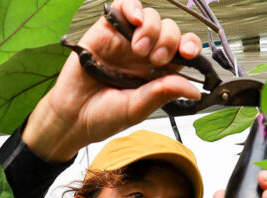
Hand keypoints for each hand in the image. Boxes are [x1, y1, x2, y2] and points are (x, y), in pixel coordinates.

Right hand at [22, 0, 201, 161]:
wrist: (72, 117)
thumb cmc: (103, 116)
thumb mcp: (138, 108)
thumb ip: (163, 93)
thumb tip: (194, 90)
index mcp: (158, 72)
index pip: (182, 51)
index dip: (190, 46)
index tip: (189, 53)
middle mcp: (145, 53)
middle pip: (170, 30)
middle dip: (169, 40)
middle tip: (156, 59)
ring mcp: (126, 40)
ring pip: (150, 17)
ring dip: (152, 28)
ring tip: (139, 48)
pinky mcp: (106, 30)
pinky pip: (124, 7)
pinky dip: (133, 7)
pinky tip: (134, 19)